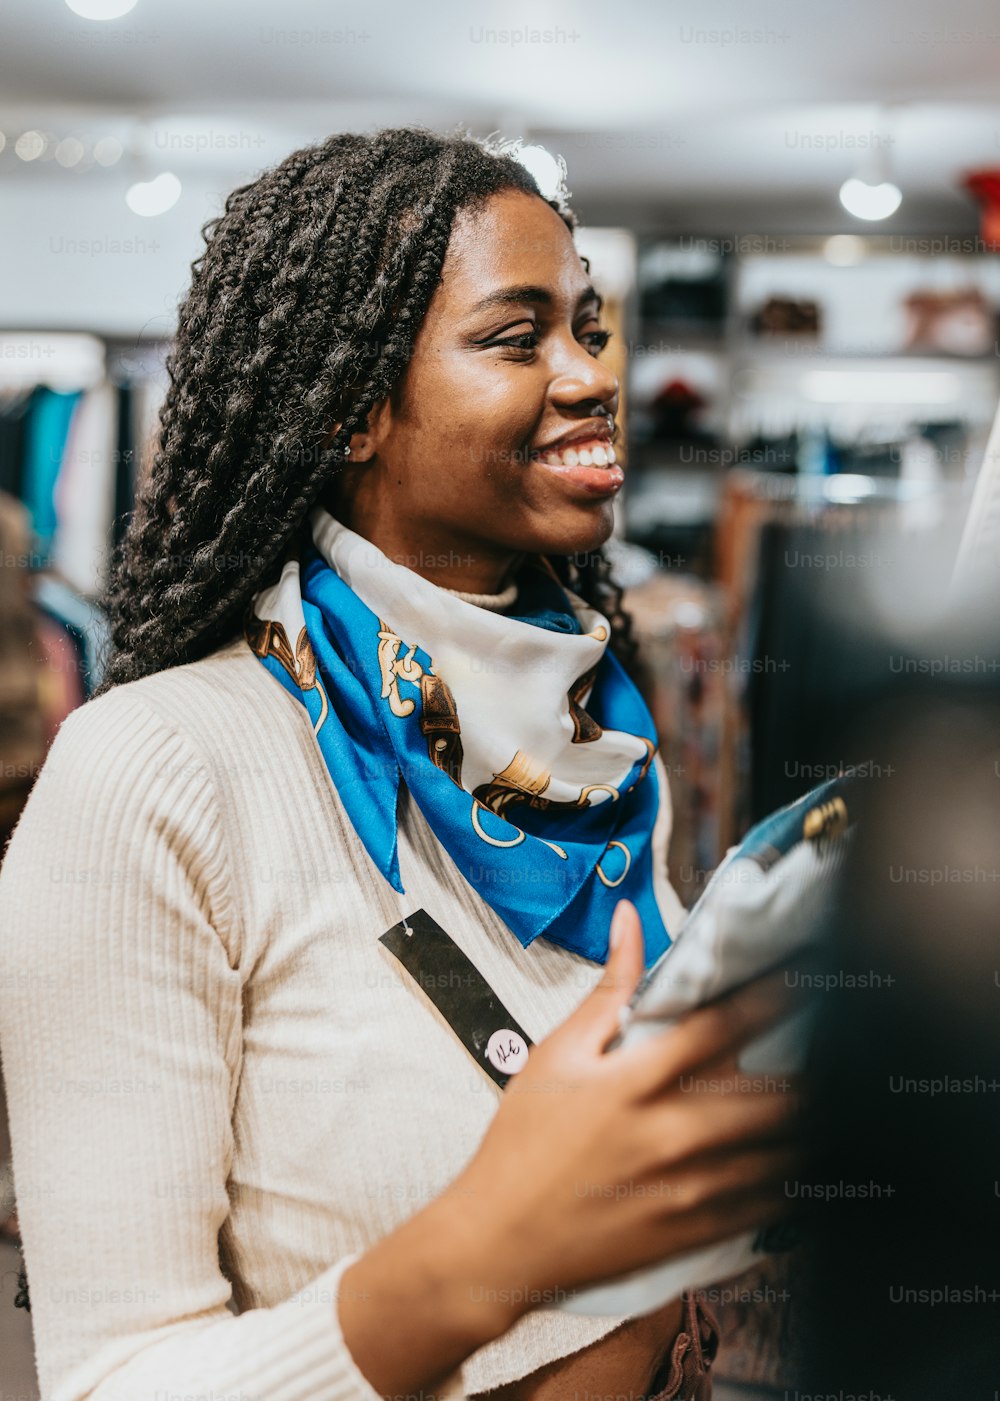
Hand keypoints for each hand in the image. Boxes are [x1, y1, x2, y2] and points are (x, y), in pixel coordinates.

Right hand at [446, 898, 805, 1306]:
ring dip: (809, 1124)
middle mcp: (669, 1134)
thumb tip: (629, 921)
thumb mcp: (556, 1054)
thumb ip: (608, 988)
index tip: (799, 980)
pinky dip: (792, 1181)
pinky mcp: (692, 1232)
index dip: (769, 998)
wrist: (499, 1239)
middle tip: (827, 1046)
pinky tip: (801, 1160)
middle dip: (808, 1069)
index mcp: (634, 1082)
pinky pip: (766, 1206)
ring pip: (780, 1154)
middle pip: (771, 1096)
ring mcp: (686, 1189)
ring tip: (830, 1100)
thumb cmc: (521, 1143)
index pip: (721, 1027)